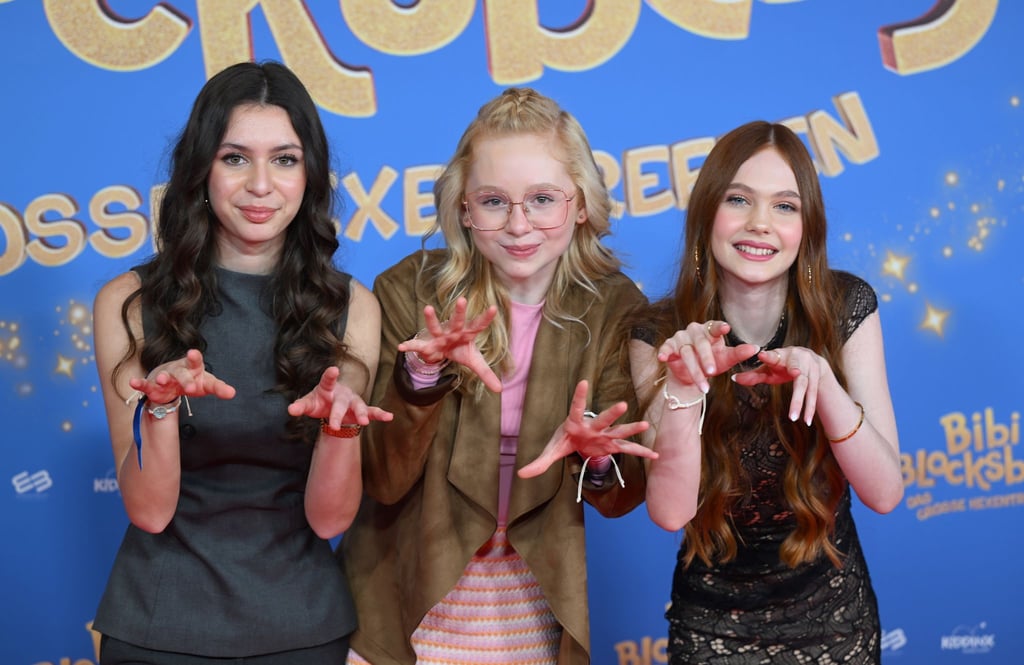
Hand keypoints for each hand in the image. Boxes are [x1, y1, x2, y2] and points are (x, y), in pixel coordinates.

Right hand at [128, 349, 235, 403]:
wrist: (172, 383)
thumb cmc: (193, 380)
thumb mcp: (207, 384)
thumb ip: (219, 388)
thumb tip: (233, 393)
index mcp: (193, 367)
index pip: (195, 362)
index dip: (194, 358)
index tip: (193, 354)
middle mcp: (178, 370)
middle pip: (181, 373)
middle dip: (185, 380)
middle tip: (190, 388)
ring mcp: (164, 377)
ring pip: (163, 377)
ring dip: (162, 379)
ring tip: (162, 381)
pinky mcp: (152, 386)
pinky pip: (145, 384)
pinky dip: (139, 383)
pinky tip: (133, 383)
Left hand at [288, 366, 393, 428]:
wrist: (332, 404)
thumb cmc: (320, 401)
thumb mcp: (309, 403)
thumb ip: (300, 406)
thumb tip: (290, 410)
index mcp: (327, 388)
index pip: (327, 381)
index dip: (330, 375)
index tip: (333, 370)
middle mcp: (342, 393)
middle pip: (341, 402)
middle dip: (338, 414)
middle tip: (334, 426)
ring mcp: (353, 401)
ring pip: (359, 406)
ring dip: (362, 413)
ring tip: (364, 422)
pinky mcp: (361, 410)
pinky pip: (372, 411)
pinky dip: (380, 414)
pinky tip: (389, 417)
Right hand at [398, 297, 501, 392]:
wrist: (443, 350)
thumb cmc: (461, 350)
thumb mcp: (474, 361)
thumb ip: (487, 373)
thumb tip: (500, 389)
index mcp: (467, 334)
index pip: (478, 325)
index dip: (485, 318)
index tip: (493, 308)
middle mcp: (453, 332)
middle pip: (457, 321)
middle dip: (459, 312)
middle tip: (462, 299)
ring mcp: (440, 337)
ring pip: (435, 327)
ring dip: (431, 319)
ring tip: (427, 308)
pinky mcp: (428, 344)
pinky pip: (418, 345)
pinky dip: (410, 346)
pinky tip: (401, 346)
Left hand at [517, 380, 654, 478]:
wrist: (577, 441)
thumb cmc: (563, 440)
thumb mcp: (551, 451)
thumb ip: (538, 463)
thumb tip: (521, 474)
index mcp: (575, 424)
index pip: (577, 408)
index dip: (580, 397)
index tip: (583, 382)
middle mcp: (593, 427)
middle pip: (603, 420)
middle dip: (611, 414)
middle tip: (622, 405)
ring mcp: (604, 436)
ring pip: (619, 432)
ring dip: (631, 429)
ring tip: (646, 425)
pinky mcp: (611, 446)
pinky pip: (628, 450)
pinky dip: (641, 454)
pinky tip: (655, 456)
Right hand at [658, 321, 757, 392]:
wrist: (691, 375)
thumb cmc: (711, 362)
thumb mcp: (726, 359)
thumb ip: (739, 353)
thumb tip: (756, 349)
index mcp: (709, 331)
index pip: (715, 327)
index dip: (719, 327)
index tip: (726, 328)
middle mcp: (694, 331)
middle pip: (700, 344)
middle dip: (706, 359)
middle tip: (712, 372)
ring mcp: (680, 338)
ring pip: (686, 353)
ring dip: (694, 370)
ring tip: (703, 387)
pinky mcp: (668, 346)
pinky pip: (666, 349)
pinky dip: (664, 352)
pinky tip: (663, 358)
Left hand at [732, 346, 825, 424]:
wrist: (812, 359)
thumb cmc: (784, 364)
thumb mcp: (769, 369)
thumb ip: (753, 374)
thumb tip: (733, 378)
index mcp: (783, 355)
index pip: (774, 356)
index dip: (769, 356)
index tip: (762, 355)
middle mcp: (799, 359)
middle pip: (798, 377)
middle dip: (795, 393)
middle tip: (790, 406)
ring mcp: (811, 368)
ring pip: (807, 387)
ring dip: (802, 403)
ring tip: (794, 418)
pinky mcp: (818, 377)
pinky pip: (814, 394)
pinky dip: (810, 408)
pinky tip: (807, 421)